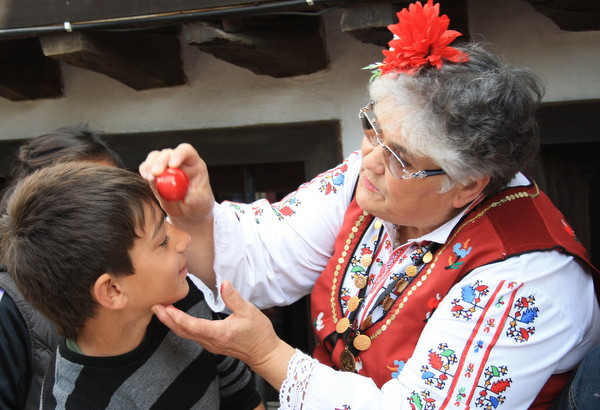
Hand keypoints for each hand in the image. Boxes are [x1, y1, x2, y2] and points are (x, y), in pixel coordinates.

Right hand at [139, 143, 213, 221]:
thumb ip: (195, 196)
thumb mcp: (201, 202)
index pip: (186, 151)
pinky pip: (147, 166)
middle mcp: (180, 161)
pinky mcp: (156, 174)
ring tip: (151, 178)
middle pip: (168, 153)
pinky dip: (144, 170)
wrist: (187, 212)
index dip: (179, 154)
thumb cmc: (198, 205)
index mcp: (194, 164)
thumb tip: (185, 193)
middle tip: (156, 174)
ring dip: (150, 165)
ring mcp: (167, 166)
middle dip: (160, 161)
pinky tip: (145, 177)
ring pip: (155, 157)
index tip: (173, 165)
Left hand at [152, 281, 294, 388]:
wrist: (264, 353)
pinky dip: (180, 326)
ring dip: (171, 323)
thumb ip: (234, 298)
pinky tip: (176, 318)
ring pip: (185, 334)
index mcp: (219, 333)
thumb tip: (224, 283)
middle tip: (155, 305)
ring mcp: (210, 344)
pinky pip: (191, 336)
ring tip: (161, 310)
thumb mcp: (249, 311)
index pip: (193, 326)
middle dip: (167, 319)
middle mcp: (211, 341)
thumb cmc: (258, 332)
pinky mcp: (211, 344)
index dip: (178, 317)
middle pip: (183, 331)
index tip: (166, 307)